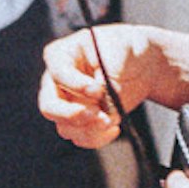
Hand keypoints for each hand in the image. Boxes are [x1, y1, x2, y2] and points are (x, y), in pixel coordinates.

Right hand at [41, 23, 171, 147]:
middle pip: (49, 107)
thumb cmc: (123, 49)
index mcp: (59, 55)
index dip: (77, 85)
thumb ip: (108, 70)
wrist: (138, 64)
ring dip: (90, 129)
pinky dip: (97, 138)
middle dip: (73, 115)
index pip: (58, 74)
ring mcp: (64, 104)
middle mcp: (55, 82)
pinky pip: (79, 137)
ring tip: (112, 120)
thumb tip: (102, 94)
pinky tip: (114, 128)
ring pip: (65, 127)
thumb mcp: (118, 50)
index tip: (99, 91)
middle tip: (99, 116)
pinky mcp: (78, 121)